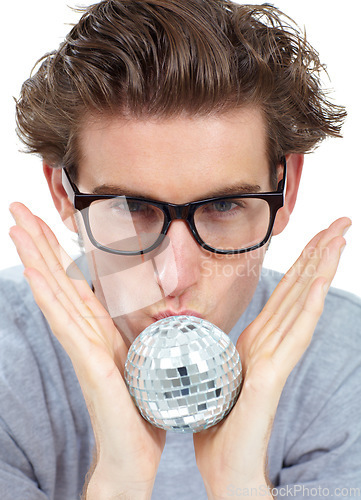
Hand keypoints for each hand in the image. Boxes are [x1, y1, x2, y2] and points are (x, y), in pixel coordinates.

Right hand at [9, 202, 165, 499]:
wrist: (134, 454)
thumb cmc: (141, 408)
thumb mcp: (148, 357)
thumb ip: (142, 332)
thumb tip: (157, 307)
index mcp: (100, 328)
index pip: (74, 282)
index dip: (59, 252)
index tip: (46, 221)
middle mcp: (85, 332)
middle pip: (57, 279)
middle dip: (38, 243)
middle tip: (18, 208)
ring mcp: (82, 346)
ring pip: (55, 292)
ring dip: (36, 257)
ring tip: (18, 226)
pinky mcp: (88, 362)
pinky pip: (65, 322)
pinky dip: (49, 295)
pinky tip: (34, 271)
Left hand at [193, 217, 350, 499]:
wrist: (226, 471)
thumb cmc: (220, 427)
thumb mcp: (215, 376)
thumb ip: (220, 352)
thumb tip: (210, 337)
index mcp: (255, 342)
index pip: (282, 294)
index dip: (301, 264)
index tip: (315, 236)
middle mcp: (270, 344)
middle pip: (298, 290)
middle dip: (319, 254)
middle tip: (341, 222)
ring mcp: (275, 358)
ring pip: (301, 303)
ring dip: (320, 268)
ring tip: (340, 236)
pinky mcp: (271, 376)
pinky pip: (293, 334)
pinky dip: (307, 306)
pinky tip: (320, 282)